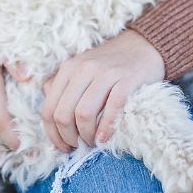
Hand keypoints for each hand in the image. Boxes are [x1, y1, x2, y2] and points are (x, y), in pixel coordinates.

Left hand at [39, 29, 163, 151]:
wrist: (143, 45)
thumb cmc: (109, 65)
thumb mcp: (80, 70)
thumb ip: (61, 87)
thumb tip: (50, 115)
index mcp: (67, 69)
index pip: (49, 109)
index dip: (53, 134)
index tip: (63, 146)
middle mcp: (83, 69)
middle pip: (63, 114)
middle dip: (69, 137)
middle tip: (80, 146)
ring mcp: (105, 73)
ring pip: (83, 113)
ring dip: (86, 136)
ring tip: (93, 142)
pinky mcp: (127, 79)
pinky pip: (112, 107)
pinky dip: (106, 127)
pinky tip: (105, 137)